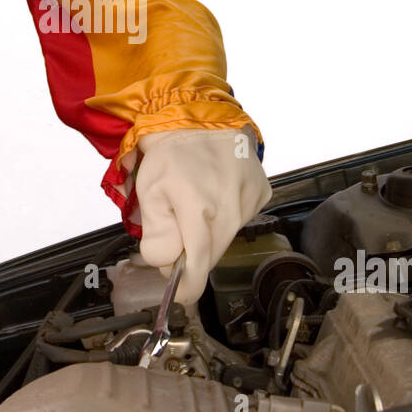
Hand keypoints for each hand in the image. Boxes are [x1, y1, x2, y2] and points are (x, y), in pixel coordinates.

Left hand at [134, 126, 271, 304]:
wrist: (200, 116)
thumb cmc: (170, 153)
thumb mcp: (149, 191)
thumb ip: (157, 234)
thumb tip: (166, 264)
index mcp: (199, 210)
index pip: (198, 264)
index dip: (188, 286)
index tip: (180, 295)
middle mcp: (231, 209)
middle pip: (212, 253)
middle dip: (192, 255)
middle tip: (174, 237)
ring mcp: (250, 200)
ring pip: (226, 236)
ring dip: (209, 233)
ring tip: (194, 206)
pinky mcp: (261, 192)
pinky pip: (241, 218)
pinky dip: (226, 216)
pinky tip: (214, 196)